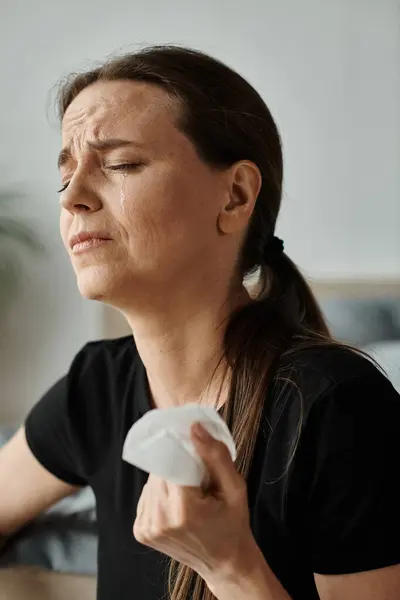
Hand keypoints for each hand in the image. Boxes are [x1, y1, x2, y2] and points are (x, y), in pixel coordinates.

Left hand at [133, 422, 256, 583]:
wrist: (224, 563)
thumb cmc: (233, 523)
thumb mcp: (235, 487)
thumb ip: (215, 455)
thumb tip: (194, 427)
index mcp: (184, 510)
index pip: (172, 462)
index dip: (183, 451)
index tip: (194, 449)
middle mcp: (159, 520)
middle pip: (160, 471)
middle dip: (176, 465)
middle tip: (197, 476)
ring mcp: (147, 528)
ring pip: (151, 482)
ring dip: (167, 479)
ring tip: (188, 492)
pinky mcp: (140, 531)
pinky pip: (147, 496)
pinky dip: (160, 493)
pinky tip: (177, 503)